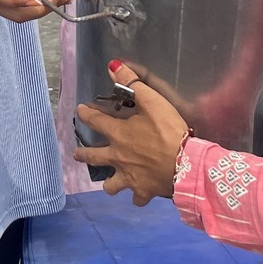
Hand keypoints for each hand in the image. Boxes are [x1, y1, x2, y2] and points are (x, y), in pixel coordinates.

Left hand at [74, 61, 192, 205]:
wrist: (186, 164)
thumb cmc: (169, 131)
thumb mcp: (153, 102)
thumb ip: (133, 84)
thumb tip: (112, 65)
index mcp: (119, 135)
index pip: (96, 122)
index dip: (86, 114)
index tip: (80, 110)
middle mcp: (118, 158)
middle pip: (94, 157)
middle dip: (84, 154)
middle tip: (76, 154)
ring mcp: (130, 178)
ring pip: (111, 185)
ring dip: (109, 183)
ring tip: (108, 183)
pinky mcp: (144, 191)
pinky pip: (137, 198)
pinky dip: (137, 197)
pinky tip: (139, 197)